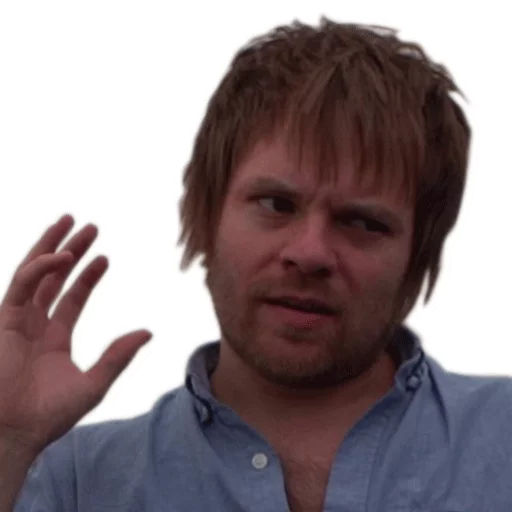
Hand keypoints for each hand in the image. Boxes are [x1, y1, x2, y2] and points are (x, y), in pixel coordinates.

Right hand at [0, 214, 151, 452]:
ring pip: (34, 272)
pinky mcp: (3, 321)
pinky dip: (40, 268)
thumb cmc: (49, 416)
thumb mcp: (93, 383)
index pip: (72, 297)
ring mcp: (17, 321)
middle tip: (90, 227)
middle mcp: (35, 325)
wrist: (14, 435)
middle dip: (70, 250)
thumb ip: (118, 356)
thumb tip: (148, 332)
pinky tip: (62, 256)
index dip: (88, 276)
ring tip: (70, 220)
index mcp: (54, 338)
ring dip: (52, 246)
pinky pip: (20, 285)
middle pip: (53, 277)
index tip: (105, 257)